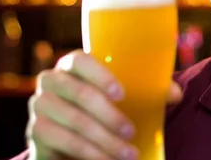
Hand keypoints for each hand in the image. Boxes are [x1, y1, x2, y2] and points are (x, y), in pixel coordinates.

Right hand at [26, 50, 182, 159]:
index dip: (100, 75)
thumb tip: (175, 93)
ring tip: (128, 154)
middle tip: (132, 131)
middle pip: (79, 93)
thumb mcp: (123, 97)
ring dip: (104, 140)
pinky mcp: (35, 131)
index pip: (80, 60)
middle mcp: (50, 80)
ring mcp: (39, 105)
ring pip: (73, 121)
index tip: (122, 93)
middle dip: (109, 116)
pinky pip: (62, 141)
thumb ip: (148, 90)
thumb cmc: (101, 108)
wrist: (69, 136)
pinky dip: (89, 153)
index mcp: (71, 64)